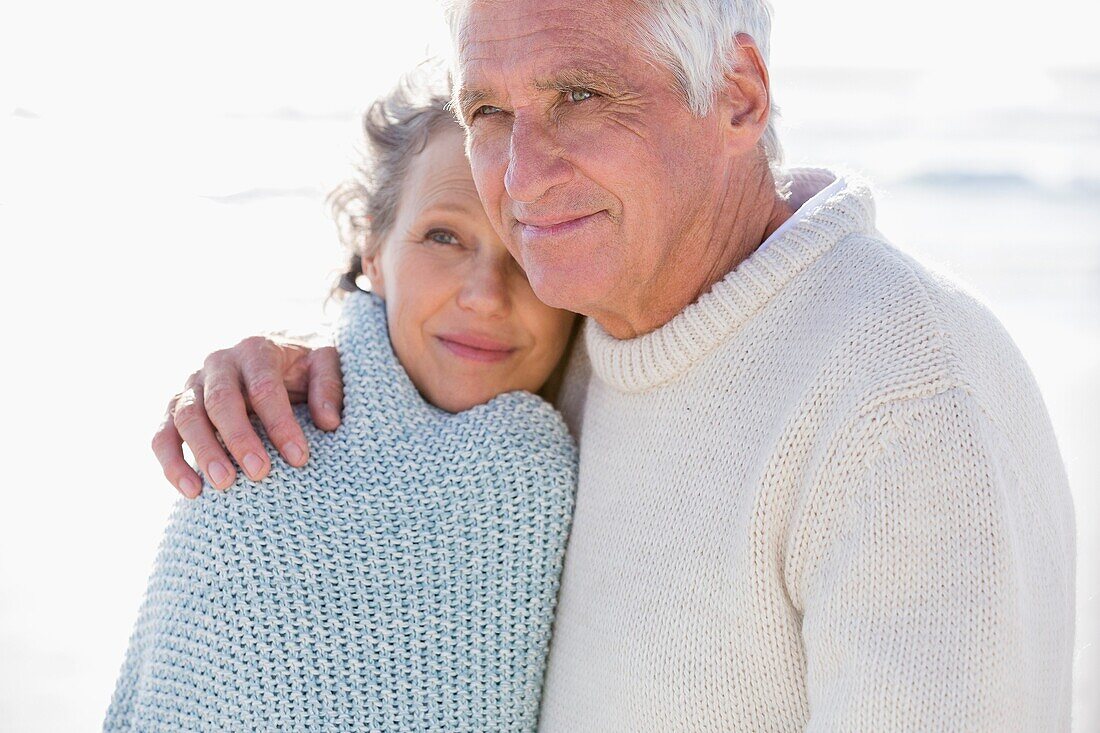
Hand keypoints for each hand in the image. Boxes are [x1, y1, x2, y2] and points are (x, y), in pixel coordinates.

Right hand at [152, 335, 343, 497]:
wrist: (275, 350)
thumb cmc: (303, 364)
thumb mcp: (326, 362)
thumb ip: (329, 386)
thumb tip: (328, 422)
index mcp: (256, 350)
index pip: (264, 387)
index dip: (280, 424)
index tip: (299, 458)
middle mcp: (219, 363)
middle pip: (220, 401)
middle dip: (239, 439)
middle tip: (260, 474)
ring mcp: (193, 385)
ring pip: (185, 416)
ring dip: (202, 452)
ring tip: (224, 485)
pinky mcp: (177, 408)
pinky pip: (163, 434)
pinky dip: (171, 462)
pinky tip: (192, 491)